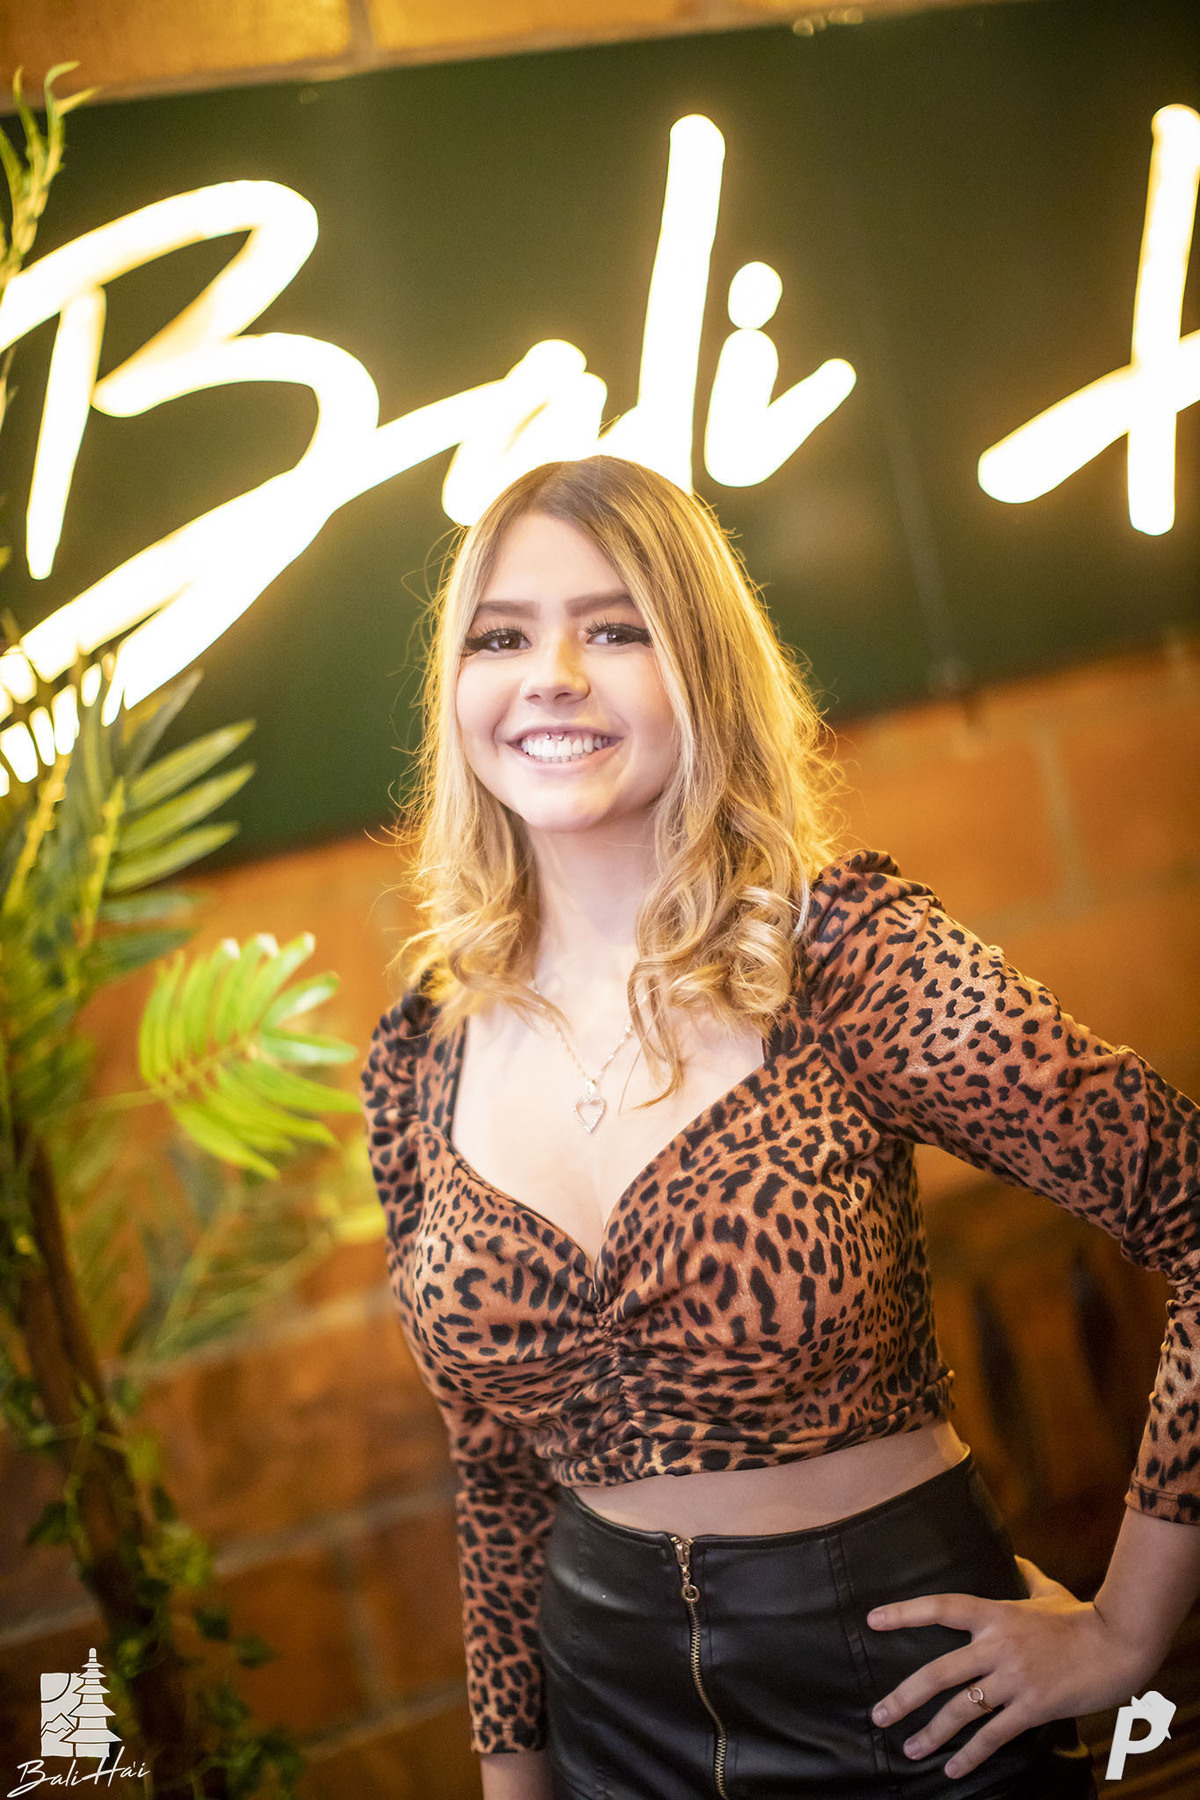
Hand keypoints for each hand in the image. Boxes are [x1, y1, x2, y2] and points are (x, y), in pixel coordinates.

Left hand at [866, 1555, 1157, 1779]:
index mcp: (995, 1613)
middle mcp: (997, 1645)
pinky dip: (971, 1755)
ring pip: (962, 1709)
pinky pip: (994, 1735)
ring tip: (908, 1749)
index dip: (905, 1612)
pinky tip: (952, 1769)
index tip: (872, 1620)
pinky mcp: (1033, 1707)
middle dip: (904, 1696)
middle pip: (939, 1671)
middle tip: (878, 1714)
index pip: (941, 1608)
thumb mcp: (1048, 1590)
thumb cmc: (1082, 1616)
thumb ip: (1024, 1574)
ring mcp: (1014, 1678)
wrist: (1118, 1645)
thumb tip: (1012, 1556)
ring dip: (931, 1732)